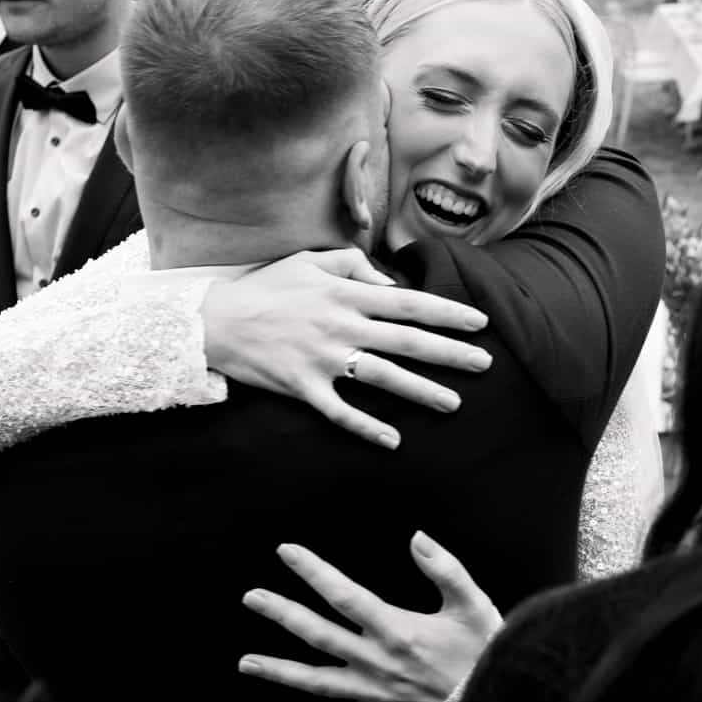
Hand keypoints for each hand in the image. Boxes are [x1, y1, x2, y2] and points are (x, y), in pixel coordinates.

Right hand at [201, 249, 492, 447]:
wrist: (216, 321)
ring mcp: (324, 359)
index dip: (447, 313)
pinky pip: (340, 411)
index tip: (479, 323)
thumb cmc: (266, 287)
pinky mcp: (304, 387)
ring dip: (422, 391)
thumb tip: (390, 283)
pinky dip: (366, 427)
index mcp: (346, 293)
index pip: (409, 303)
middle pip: (407, 341)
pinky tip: (393, 440)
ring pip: (383, 376)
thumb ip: (353, 264)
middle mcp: (341, 325)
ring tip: (454, 403)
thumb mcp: (308, 260)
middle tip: (485, 365)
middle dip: (451, 353)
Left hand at [237, 532, 503, 701]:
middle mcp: (377, 662)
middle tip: (250, 598)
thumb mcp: (472, 602)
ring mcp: (374, 693)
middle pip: (318, 635)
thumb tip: (415, 537)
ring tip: (244, 662)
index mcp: (396, 629)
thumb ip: (444, 567)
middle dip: (282, 615)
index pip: (343, 595)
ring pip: (316, 683)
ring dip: (278, 672)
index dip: (313, 572)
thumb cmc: (486, 650)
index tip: (286, 552)